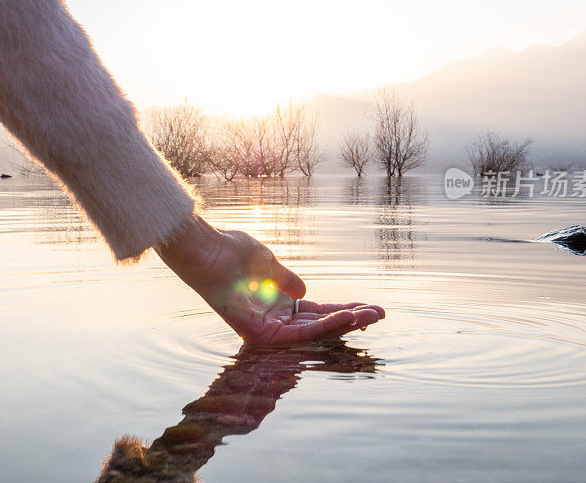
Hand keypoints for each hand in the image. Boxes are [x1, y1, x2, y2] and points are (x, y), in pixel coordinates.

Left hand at [156, 215, 384, 343]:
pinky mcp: (256, 332)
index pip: (317, 313)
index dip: (343, 310)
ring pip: (312, 333)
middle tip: (380, 315)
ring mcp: (265, 328)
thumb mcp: (267, 264)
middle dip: (351, 320)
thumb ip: (286, 279)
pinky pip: (294, 335)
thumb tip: (305, 291)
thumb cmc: (230, 252)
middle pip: (320, 326)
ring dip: (342, 324)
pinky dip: (321, 328)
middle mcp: (274, 320)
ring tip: (368, 316)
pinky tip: (345, 317)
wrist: (206, 250)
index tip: (370, 308)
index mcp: (278, 305)